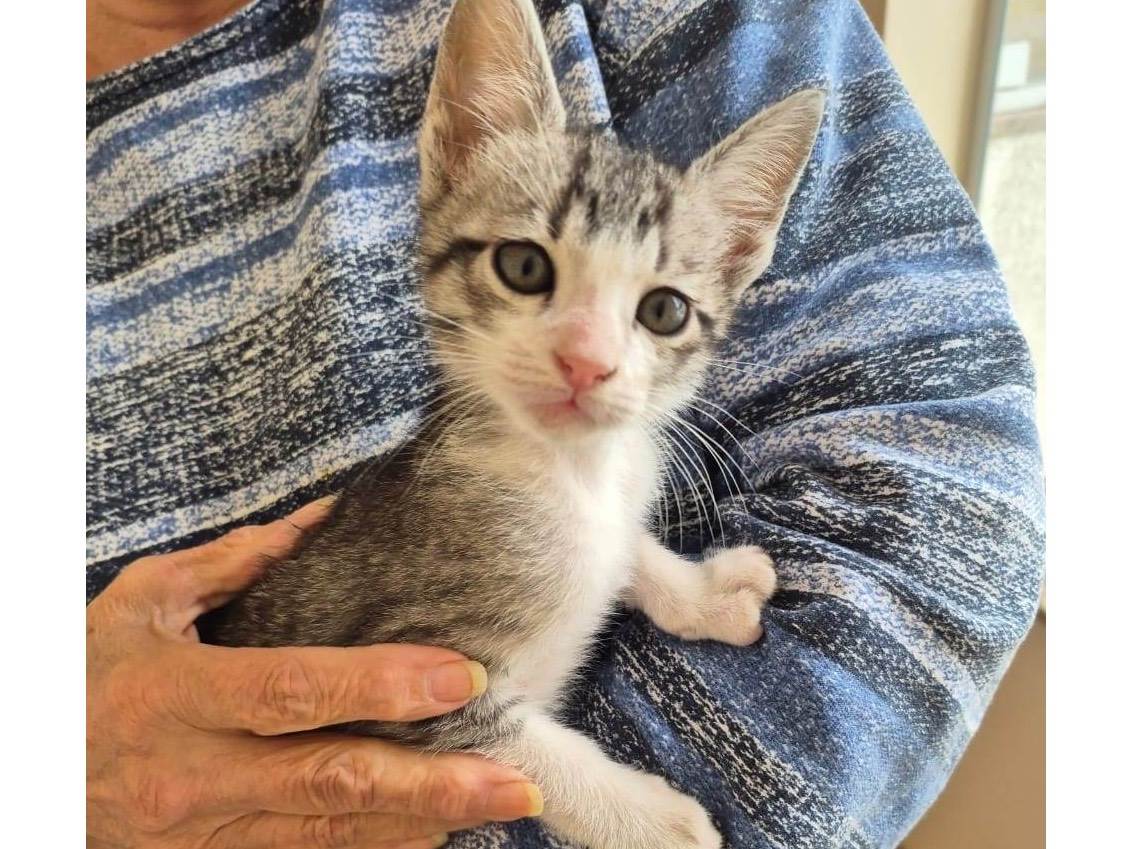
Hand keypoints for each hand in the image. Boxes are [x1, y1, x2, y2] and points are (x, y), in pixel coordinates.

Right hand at [87, 498, 540, 848]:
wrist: (23, 775)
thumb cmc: (86, 679)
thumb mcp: (141, 605)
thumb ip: (232, 563)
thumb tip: (319, 518)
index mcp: (180, 694)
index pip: (297, 691)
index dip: (384, 686)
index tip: (464, 676)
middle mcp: (196, 775)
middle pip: (330, 782)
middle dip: (431, 783)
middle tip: (512, 777)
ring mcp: (202, 835)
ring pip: (326, 838)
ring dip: (417, 824)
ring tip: (494, 803)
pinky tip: (428, 834)